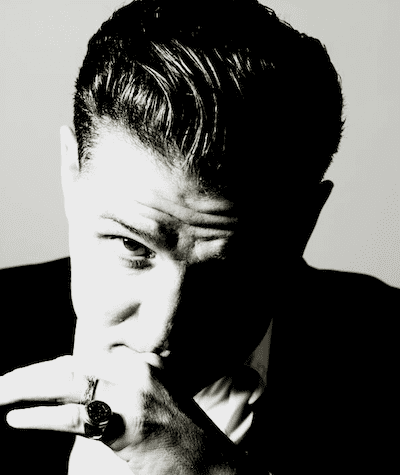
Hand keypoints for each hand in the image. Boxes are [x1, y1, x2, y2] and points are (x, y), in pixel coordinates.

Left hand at [0, 352, 179, 466]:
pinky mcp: (128, 424)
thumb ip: (118, 389)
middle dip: (29, 375)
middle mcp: (137, 370)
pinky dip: (41, 418)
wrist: (212, 465)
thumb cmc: (180, 437)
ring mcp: (133, 394)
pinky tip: (17, 419)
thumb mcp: (152, 400)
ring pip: (68, 385)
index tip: (22, 381)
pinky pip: (76, 418)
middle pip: (72, 367)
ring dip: (26, 389)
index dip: (48, 371)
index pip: (83, 361)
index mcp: (143, 362)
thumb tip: (76, 393)